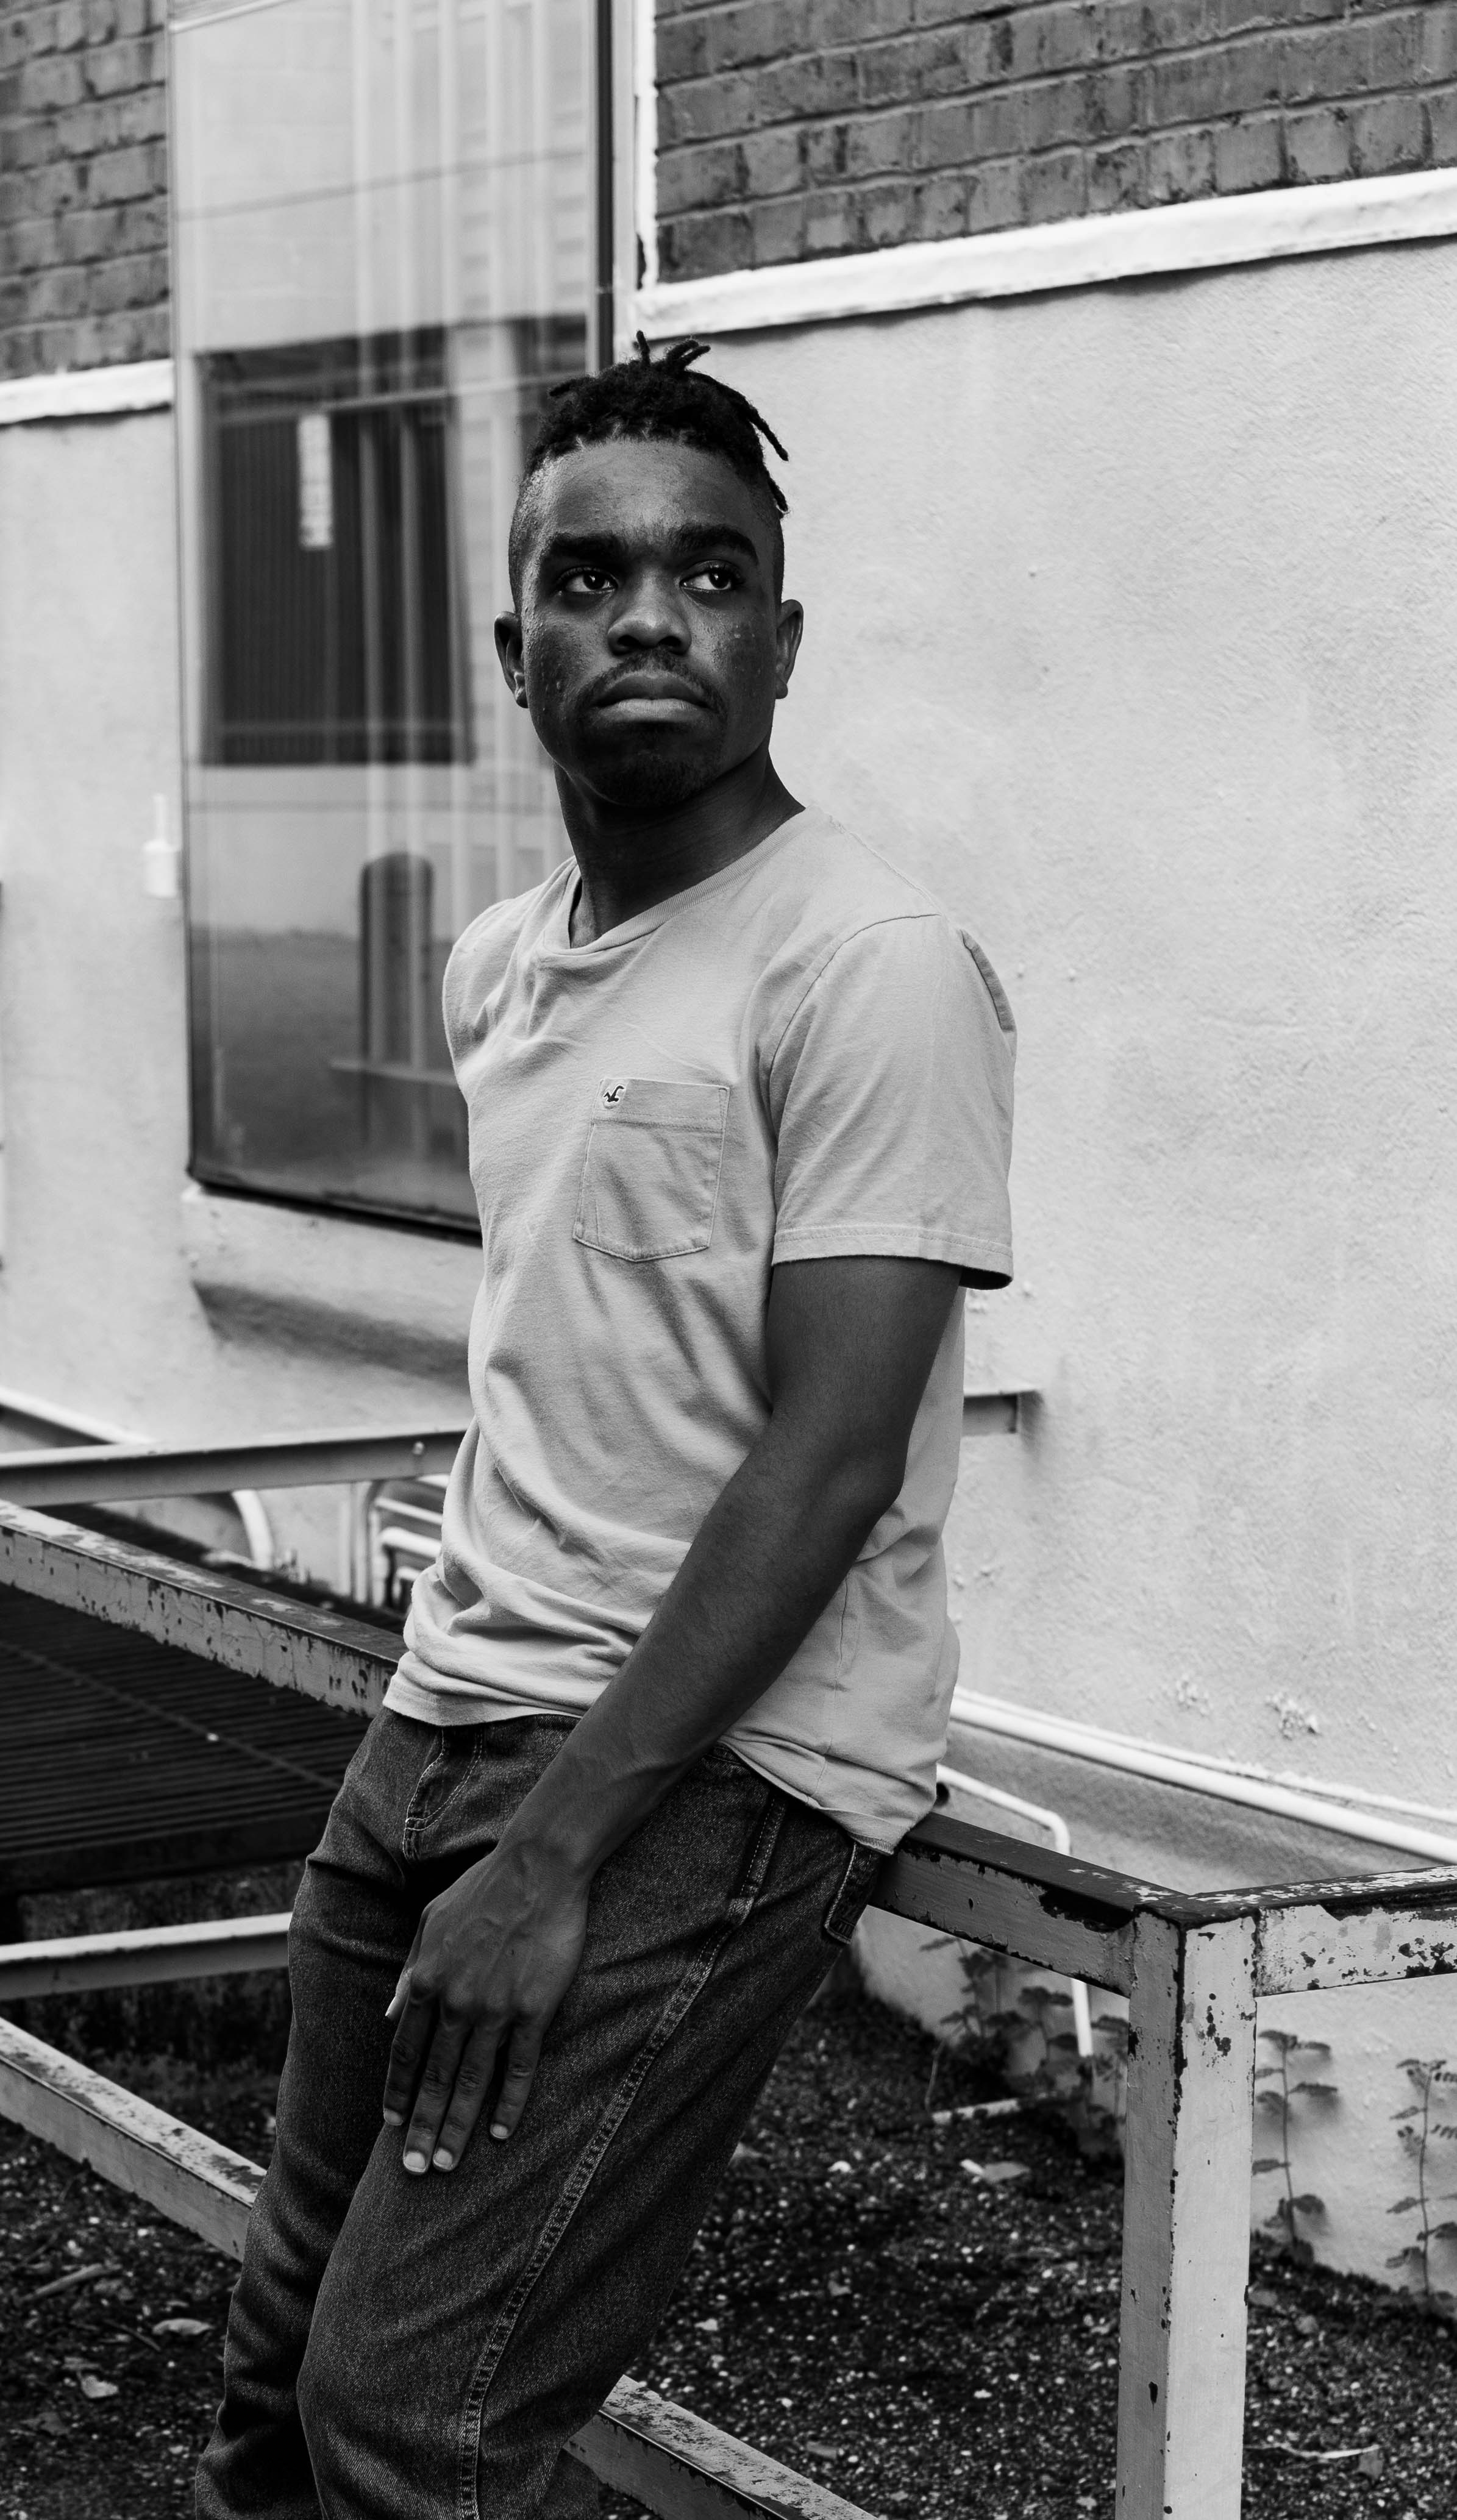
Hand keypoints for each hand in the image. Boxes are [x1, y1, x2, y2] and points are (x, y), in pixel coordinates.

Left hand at [382, 1836, 589, 2173]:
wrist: (539, 1865)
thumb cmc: (484, 1887)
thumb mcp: (431, 1921)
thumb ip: (410, 1969)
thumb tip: (390, 2009)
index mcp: (427, 1979)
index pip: (404, 2050)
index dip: (396, 2091)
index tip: (391, 2125)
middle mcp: (455, 2001)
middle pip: (432, 2077)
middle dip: (420, 2126)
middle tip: (413, 2169)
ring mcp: (495, 2008)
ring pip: (470, 2081)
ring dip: (456, 2126)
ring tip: (446, 2163)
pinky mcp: (534, 2009)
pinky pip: (519, 2066)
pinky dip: (508, 2102)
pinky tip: (501, 2132)